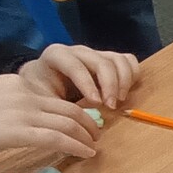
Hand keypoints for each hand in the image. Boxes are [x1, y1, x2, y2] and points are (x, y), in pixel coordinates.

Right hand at [0, 74, 99, 158]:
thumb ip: (13, 104)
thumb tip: (26, 120)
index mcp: (20, 83)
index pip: (55, 98)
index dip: (75, 111)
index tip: (83, 122)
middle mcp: (27, 95)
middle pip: (69, 109)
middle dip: (88, 123)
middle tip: (95, 135)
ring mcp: (25, 113)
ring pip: (68, 124)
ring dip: (86, 137)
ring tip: (93, 146)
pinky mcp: (21, 131)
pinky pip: (58, 139)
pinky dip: (77, 146)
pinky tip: (86, 153)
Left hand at [18, 44, 140, 108]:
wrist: (43, 82)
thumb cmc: (41, 93)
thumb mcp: (40, 100)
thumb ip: (55, 107)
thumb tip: (74, 121)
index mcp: (56, 55)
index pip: (75, 65)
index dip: (87, 84)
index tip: (96, 104)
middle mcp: (78, 51)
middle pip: (102, 61)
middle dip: (110, 85)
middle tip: (111, 107)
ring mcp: (96, 54)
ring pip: (118, 60)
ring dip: (124, 82)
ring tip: (119, 101)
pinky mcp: (109, 60)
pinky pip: (128, 61)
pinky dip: (132, 76)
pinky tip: (125, 93)